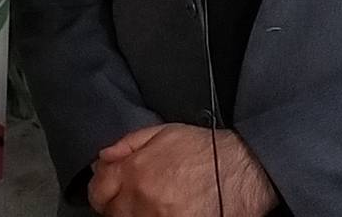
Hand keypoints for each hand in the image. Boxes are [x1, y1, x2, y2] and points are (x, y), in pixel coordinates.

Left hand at [88, 123, 277, 216]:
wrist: (243, 170)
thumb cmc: (206, 150)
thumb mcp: (162, 132)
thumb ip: (127, 144)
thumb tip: (104, 157)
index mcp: (136, 172)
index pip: (98, 191)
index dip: (101, 188)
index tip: (108, 187)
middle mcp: (144, 200)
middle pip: (112, 213)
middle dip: (116, 204)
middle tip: (132, 196)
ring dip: (132, 214)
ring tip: (150, 204)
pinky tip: (162, 211)